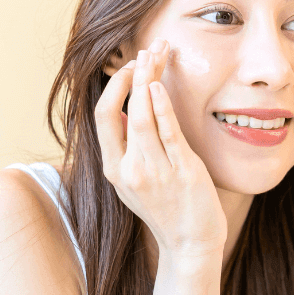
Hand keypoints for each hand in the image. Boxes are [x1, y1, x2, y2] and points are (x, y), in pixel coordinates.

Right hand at [95, 38, 227, 257]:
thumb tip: (126, 114)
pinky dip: (160, 107)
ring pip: (141, 117)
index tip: (131, 68)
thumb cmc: (168, 210)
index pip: (102, 117)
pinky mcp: (181, 171)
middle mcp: (129, 169)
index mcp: (114, 170)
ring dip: (147, 81)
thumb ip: (128, 151)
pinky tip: (158, 86)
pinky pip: (167, 133)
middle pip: (120, 111)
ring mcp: (155, 171)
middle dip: (131, 75)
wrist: (191, 244)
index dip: (114, 88)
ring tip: (154, 54)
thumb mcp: (136, 183)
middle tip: (146, 50)